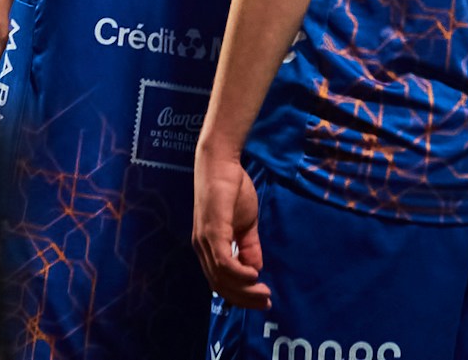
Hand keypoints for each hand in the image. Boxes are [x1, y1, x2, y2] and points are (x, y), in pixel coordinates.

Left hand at [192, 147, 269, 308]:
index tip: (261, 300)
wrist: (222, 163)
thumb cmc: (232, 190)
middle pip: (219, 285)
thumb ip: (249, 246)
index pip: (220, 282)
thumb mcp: (245, 223)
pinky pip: (223, 261)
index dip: (240, 295)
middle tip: (265, 304)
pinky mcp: (212, 231)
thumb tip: (256, 270)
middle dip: (243, 298)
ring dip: (244, 290)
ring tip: (263, 294)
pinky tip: (254, 276)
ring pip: (221, 277)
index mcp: (208, 248)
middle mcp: (202, 249)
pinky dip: (238, 273)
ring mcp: (205, 241)